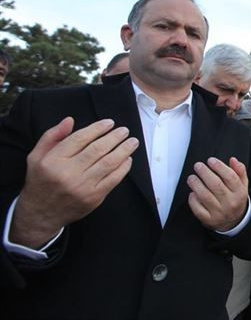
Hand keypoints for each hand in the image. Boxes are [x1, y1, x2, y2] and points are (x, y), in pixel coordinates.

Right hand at [11, 117, 137, 248]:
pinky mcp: (94, 198)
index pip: (80, 138)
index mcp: (53, 161)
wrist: (41, 213)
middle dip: (114, 137)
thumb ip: (52, 136)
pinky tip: (128, 159)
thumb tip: (70, 120)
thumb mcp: (36, 156)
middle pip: (97, 149)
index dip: (97, 128)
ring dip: (124, 150)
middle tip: (124, 130)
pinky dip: (123, 168)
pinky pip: (113, 179)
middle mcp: (68, 173)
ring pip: (108, 163)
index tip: (109, 123)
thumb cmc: (41, 181)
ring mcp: (82, 187)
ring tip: (132, 142)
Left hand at [188, 157, 247, 231]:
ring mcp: (219, 212)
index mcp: (240, 193)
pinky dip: (193, 200)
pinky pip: (198, 209)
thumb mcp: (243, 185)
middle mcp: (230, 203)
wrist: (234, 221)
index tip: (211, 160)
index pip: (231, 177)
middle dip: (205, 173)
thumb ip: (239, 171)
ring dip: (196, 185)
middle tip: (198, 166)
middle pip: (216, 185)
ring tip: (192, 177)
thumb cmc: (236, 199)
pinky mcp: (209, 220)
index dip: (219, 167)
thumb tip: (233, 160)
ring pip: (205, 196)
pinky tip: (192, 192)